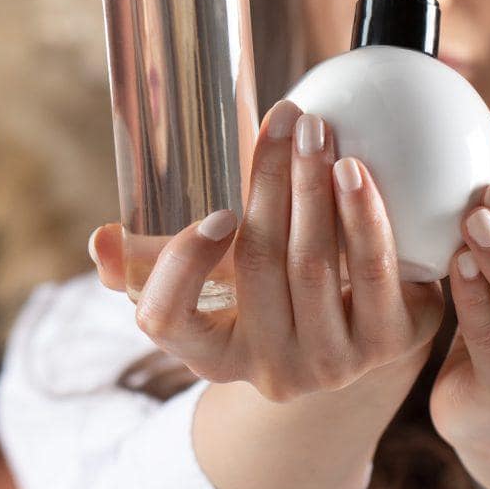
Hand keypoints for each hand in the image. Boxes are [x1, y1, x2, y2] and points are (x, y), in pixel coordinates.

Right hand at [90, 98, 443, 401]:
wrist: (363, 328)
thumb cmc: (271, 293)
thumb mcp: (212, 284)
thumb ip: (150, 265)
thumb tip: (101, 241)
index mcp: (210, 355)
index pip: (166, 320)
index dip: (183, 265)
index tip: (215, 211)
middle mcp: (269, 371)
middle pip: (259, 266)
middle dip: (270, 181)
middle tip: (285, 117)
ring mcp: (330, 364)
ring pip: (314, 264)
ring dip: (314, 186)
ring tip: (317, 130)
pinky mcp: (388, 345)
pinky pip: (373, 272)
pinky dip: (363, 215)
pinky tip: (356, 172)